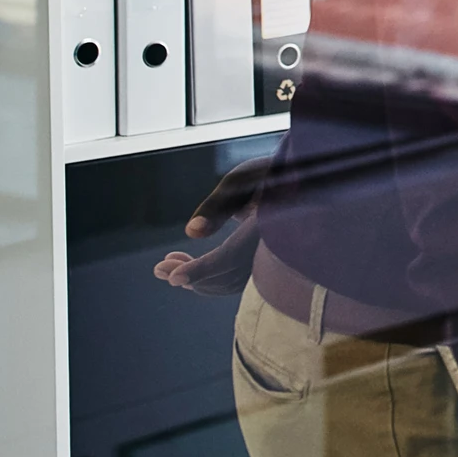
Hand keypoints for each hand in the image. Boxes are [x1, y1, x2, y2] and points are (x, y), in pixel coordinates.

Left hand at [151, 156, 270, 295]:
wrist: (298, 181)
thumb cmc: (269, 174)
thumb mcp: (242, 180)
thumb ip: (217, 205)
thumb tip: (191, 232)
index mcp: (269, 224)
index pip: (231, 256)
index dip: (201, 270)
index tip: (173, 279)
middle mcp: (273, 247)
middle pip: (229, 275)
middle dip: (192, 276)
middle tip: (159, 269)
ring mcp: (271, 259)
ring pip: (232, 281)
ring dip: (198, 279)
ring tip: (170, 263)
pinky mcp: (265, 264)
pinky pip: (237, 279)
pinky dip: (212, 277)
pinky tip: (192, 265)